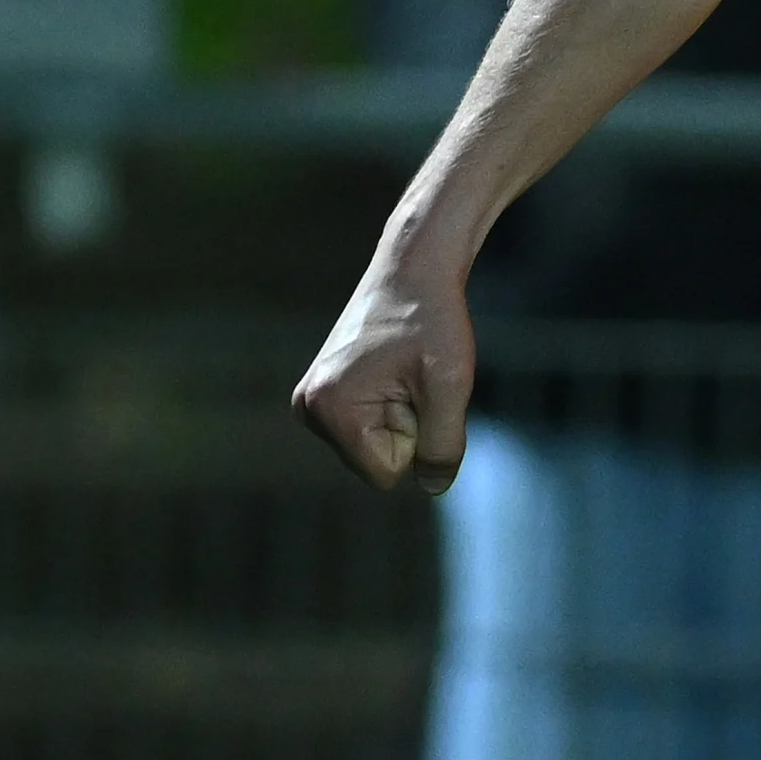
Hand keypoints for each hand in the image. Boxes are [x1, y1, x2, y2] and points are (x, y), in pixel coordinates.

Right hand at [293, 242, 475, 492]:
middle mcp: (308, 410)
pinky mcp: (320, 393)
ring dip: (400, 416)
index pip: (387, 473)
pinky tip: (392, 369)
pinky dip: (389, 405)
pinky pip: (366, 426)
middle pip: (375, 461)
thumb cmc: (433, 322)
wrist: (413, 271)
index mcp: (331, 410)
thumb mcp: (452, 386)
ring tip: (403, 370)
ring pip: (372, 444)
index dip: (418, 437)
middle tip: (412, 376)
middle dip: (406, 427)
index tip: (418, 387)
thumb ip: (444, 444)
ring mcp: (310, 402)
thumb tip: (434, 487)